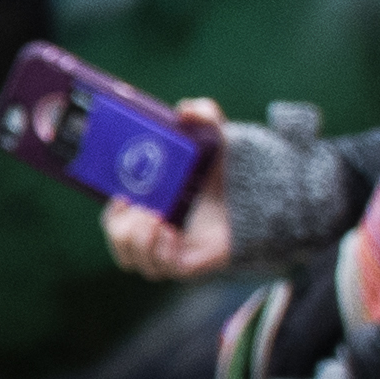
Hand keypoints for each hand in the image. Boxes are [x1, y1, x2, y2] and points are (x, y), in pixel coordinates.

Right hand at [96, 97, 238, 281]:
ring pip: (136, 264)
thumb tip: (186, 109)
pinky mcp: (190, 266)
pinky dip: (158, 251)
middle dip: (119, 232)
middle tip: (139, 210)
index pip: (119, 228)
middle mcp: (164, 239)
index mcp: (158, 214)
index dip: (111, 219)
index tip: (119, 198)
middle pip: (122, 251)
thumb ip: (206, 115)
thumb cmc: (239, 173)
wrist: (268, 198)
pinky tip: (171, 232)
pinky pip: (161, 269)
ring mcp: (176, 255)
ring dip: (137, 241)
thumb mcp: (218, 140)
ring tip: (156, 220)